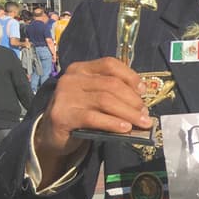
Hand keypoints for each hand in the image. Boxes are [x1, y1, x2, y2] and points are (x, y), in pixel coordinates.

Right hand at [34, 57, 148, 162]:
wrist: (53, 134)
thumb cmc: (80, 113)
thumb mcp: (95, 98)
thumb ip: (113, 94)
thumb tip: (143, 104)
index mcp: (81, 69)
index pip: (110, 64)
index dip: (130, 76)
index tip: (143, 91)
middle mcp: (71, 79)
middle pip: (111, 84)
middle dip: (133, 100)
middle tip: (145, 114)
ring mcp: (65, 96)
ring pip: (105, 100)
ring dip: (128, 113)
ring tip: (142, 123)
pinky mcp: (62, 115)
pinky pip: (93, 117)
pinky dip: (113, 123)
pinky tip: (126, 128)